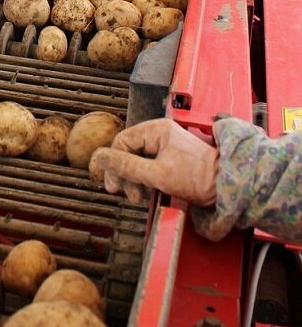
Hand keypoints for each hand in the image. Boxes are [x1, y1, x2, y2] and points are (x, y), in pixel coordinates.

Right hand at [90, 118, 217, 206]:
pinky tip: (148, 192)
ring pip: (138, 161)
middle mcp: (161, 134)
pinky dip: (145, 180)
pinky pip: (150, 166)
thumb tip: (100, 157)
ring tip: (138, 196)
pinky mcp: (172, 159)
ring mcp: (167, 146)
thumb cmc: (199, 178)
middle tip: (124, 192)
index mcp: (157, 130)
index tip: (112, 183)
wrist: (228, 187)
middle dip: (125, 174)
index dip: (113, 163)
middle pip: (129, 151)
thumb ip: (126, 166)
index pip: (122, 142)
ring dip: (135, 179)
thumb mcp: (156, 174)